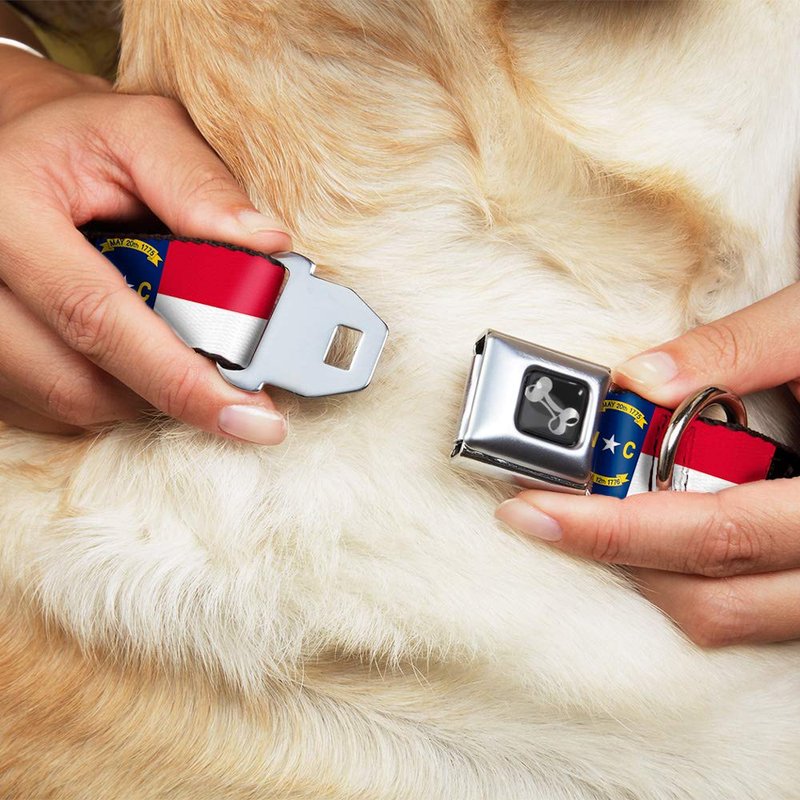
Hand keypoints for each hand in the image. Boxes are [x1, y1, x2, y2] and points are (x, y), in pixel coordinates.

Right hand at [0, 47, 291, 442]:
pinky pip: (49, 409)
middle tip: (233, 388)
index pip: (97, 317)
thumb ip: (200, 184)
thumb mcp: (141, 132)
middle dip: (170, 392)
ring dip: (141, 393)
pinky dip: (108, 395)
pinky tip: (132, 356)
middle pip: (78, 381)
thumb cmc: (80, 140)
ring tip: (177, 350)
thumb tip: (267, 246)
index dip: (179, 378)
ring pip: (67, 403)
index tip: (251, 417)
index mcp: (8, 212)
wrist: (14, 149)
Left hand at [496, 281, 799, 646]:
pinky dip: (692, 573)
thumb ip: (737, 348)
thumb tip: (638, 379)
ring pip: (731, 617)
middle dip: (616, 556)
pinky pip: (751, 607)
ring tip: (597, 514)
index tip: (532, 510)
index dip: (614, 530)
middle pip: (713, 599)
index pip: (715, 534)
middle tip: (545, 511)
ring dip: (652, 572)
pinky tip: (660, 523)